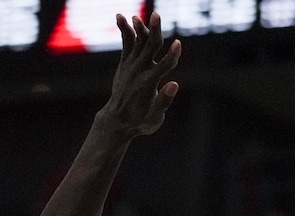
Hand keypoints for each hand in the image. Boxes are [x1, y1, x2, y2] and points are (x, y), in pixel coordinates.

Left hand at [98, 12, 180, 137]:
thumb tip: (174, 84)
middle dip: (154, 31)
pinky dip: (125, 30)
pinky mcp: (125, 63)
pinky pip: (126, 43)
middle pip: (150, 47)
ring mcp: (130, 66)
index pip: (163, 67)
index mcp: (149, 84)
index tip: (178, 44)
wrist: (116, 120)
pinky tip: (120, 16)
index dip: (172, 56)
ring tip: (137, 16)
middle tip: (156, 15)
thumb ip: (163, 102)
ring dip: (139, 27)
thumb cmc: (139, 122)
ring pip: (137, 41)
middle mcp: (139, 72)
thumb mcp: (153, 119)